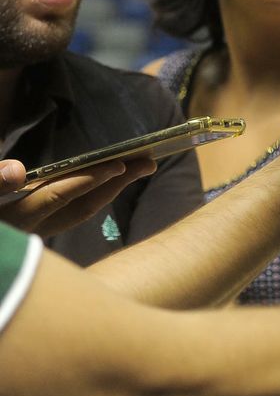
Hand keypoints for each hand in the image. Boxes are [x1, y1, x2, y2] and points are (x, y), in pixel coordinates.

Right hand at [0, 157, 155, 236]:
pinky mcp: (28, 234)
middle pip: (77, 208)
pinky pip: (67, 214)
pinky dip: (89, 196)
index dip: (86, 181)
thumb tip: (17, 171)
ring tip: (137, 166)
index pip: (54, 197)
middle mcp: (23, 230)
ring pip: (76, 213)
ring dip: (107, 190)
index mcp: (14, 217)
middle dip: (113, 183)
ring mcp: (27, 234)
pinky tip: (107, 181)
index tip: (119, 165)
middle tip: (148, 160)